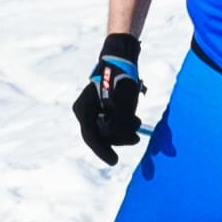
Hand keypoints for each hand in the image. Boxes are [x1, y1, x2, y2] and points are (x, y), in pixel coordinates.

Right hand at [73, 40, 145, 163]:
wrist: (121, 60)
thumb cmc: (121, 77)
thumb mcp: (124, 100)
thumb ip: (121, 120)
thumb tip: (121, 136)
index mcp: (84, 108)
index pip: (91, 135)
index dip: (102, 150)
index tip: (114, 161)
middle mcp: (84, 113)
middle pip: (100, 136)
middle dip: (120, 138)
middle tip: (137, 138)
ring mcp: (91, 113)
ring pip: (106, 132)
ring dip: (123, 131)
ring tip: (137, 122)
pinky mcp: (101, 112)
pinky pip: (110, 126)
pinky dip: (122, 126)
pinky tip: (133, 120)